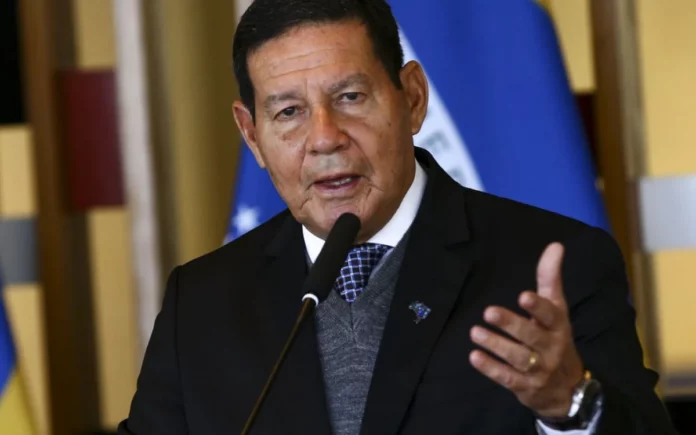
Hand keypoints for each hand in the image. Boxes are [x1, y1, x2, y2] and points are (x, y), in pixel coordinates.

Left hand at [469, 242, 584, 417]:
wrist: (568, 389)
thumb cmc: (555, 338)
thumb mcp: (556, 309)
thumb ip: (550, 278)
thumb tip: (555, 245)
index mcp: (558, 326)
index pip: (551, 315)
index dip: (538, 307)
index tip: (523, 296)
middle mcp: (551, 347)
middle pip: (531, 336)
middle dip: (511, 324)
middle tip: (488, 312)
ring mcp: (539, 369)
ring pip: (518, 358)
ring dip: (496, 345)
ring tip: (475, 332)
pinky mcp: (525, 386)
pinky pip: (507, 378)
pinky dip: (491, 368)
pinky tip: (474, 357)